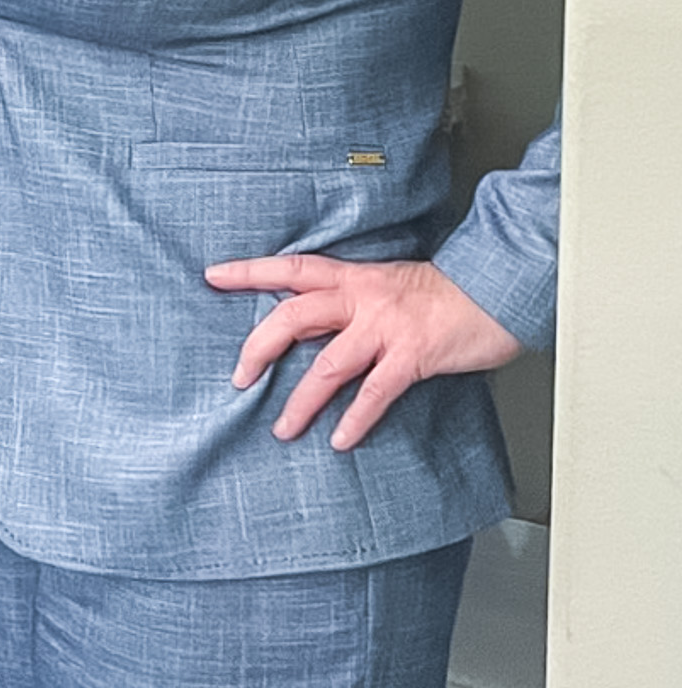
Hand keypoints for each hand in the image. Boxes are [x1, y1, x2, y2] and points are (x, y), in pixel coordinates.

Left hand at [204, 253, 520, 449]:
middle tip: (239, 377)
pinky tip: (339, 439)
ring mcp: (385, 327)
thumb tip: (311, 325)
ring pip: (328, 365)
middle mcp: (361, 298)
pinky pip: (374, 392)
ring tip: (282, 428)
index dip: (249, 271)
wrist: (494, 288)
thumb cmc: (442, 291)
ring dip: (302, 400)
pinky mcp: (412, 356)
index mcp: (352, 276)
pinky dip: (354, 419)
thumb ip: (348, 301)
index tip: (213, 275)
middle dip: (260, 347)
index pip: (289, 268)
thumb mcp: (385, 284)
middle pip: (294, 317)